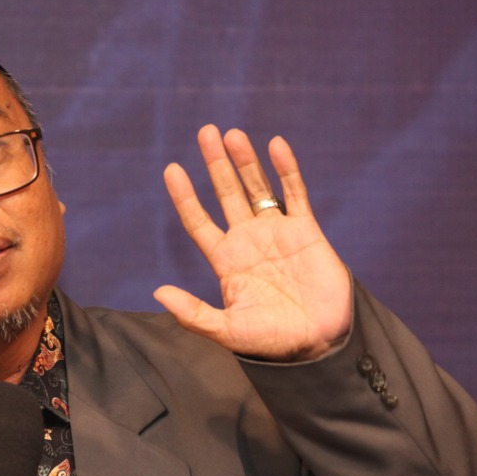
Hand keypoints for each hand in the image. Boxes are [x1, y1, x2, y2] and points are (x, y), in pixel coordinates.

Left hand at [154, 125, 352, 361]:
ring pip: (258, 188)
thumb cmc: (272, 342)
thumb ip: (194, 313)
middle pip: (227, 194)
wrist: (318, 344)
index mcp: (226, 261)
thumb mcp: (227, 331)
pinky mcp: (307, 231)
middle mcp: (248, 241)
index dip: (186, 197)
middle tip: (205, 132)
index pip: (199, 222)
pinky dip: (286, 169)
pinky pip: (296, 193)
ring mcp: (277, 233)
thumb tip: (158, 292)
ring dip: (246, 161)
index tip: (172, 169)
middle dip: (216, 164)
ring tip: (232, 133)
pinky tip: (276, 145)